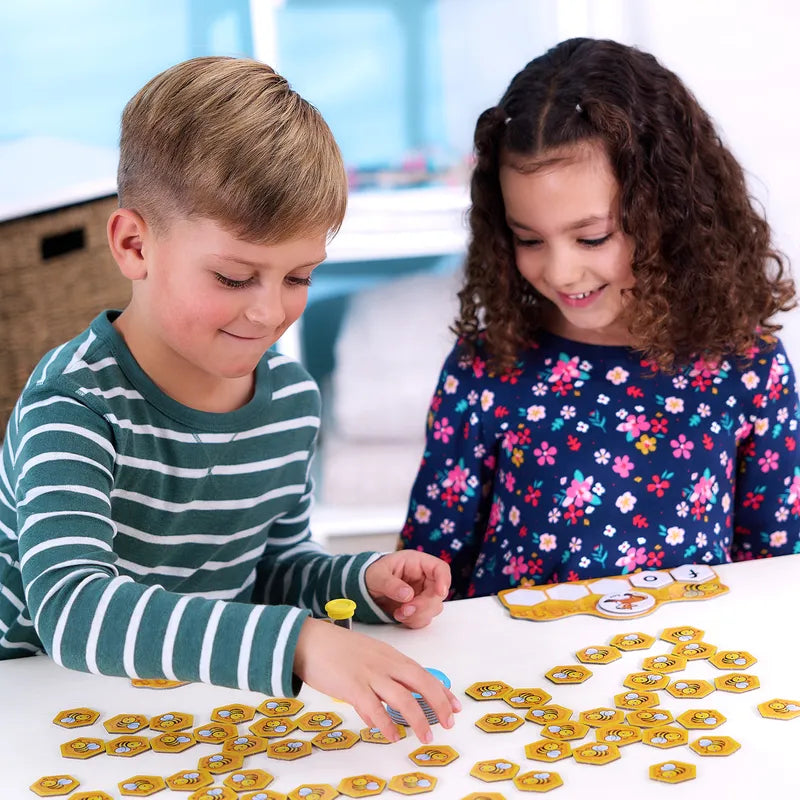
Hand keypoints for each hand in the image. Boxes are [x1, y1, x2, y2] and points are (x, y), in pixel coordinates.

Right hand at [293, 616, 460, 742]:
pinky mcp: (352, 685)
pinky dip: (386, 723)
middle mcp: (384, 663)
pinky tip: (393, 736)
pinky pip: (374, 708)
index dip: (441, 690)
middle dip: (439, 702)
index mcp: (389, 655)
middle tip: (449, 722)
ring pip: (402, 697)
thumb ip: (374, 686)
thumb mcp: (362, 661)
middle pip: (420, 681)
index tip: (454, 705)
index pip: (422, 672)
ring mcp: (369, 674)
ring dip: (417, 719)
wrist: (307, 639)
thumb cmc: (333, 650)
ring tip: (426, 737)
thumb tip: (379, 717)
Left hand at [365, 551, 449, 627]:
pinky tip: (399, 616)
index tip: (440, 592)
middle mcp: (424, 578)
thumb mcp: (377, 575)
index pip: (440, 568)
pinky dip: (413, 621)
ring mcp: (423, 594)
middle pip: (438, 593)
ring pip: (433, 608)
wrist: (367, 587)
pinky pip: (424, 618)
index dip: (444, 580)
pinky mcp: (419, 608)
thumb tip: (407, 595)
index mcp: (417, 563)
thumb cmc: (374, 574)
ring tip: (398, 613)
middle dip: (423, 605)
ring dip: (417, 615)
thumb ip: (391, 584)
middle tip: (406, 610)